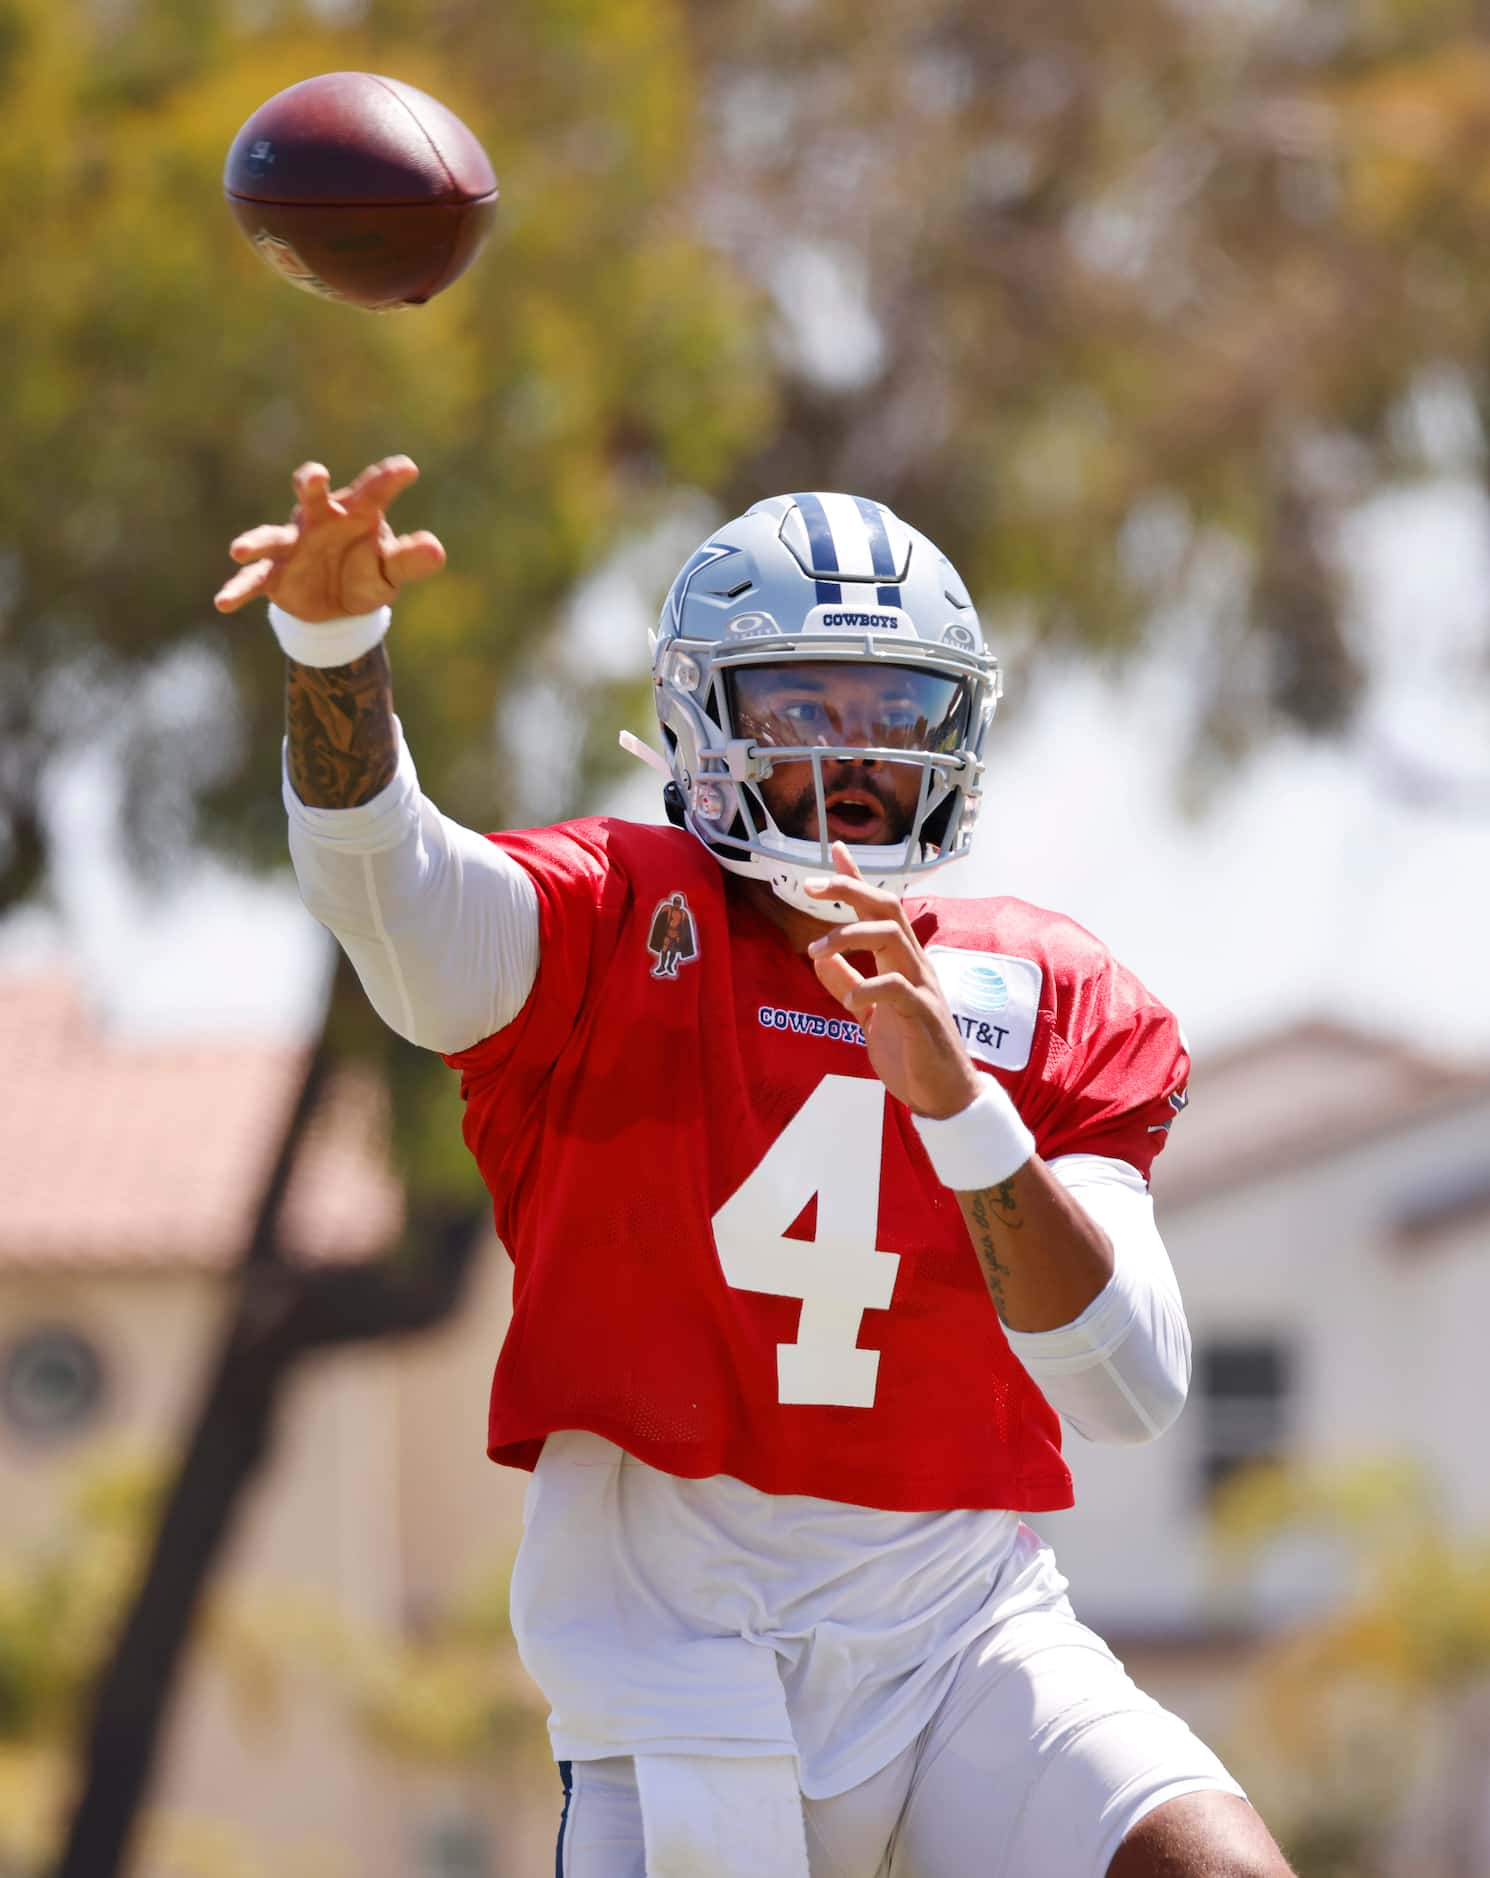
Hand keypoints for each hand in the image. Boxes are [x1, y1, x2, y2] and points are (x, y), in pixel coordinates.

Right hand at [213, 456, 445, 620]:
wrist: (338, 607)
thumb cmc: (367, 572)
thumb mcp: (391, 570)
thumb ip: (409, 559)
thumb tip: (435, 549)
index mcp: (355, 512)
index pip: (374, 491)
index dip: (389, 479)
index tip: (409, 469)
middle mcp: (319, 520)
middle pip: (313, 496)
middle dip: (311, 483)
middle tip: (314, 477)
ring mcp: (293, 545)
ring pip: (272, 536)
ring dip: (256, 540)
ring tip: (238, 549)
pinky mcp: (276, 573)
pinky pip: (255, 580)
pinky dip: (239, 588)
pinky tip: (223, 602)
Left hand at [806, 844, 981, 1118]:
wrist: (945, 1096)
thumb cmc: (911, 1053)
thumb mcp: (868, 1016)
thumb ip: (848, 984)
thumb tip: (821, 959)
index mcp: (900, 962)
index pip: (879, 910)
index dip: (857, 878)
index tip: (835, 849)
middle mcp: (914, 965)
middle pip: (887, 909)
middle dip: (851, 889)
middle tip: (813, 886)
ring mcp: (923, 987)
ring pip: (892, 937)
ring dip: (849, 936)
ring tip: (814, 951)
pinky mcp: (925, 1015)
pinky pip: (897, 988)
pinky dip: (869, 986)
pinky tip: (851, 999)